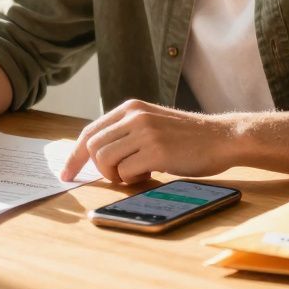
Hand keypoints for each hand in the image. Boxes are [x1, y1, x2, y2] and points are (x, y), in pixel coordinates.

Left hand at [60, 99, 236, 183]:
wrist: (221, 137)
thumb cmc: (187, 137)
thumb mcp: (152, 123)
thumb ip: (127, 132)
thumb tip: (96, 154)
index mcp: (130, 108)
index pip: (89, 132)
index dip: (74, 155)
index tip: (66, 174)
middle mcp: (134, 116)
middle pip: (93, 147)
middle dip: (100, 169)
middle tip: (121, 175)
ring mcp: (145, 132)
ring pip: (105, 160)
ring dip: (116, 175)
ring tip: (138, 174)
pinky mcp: (157, 151)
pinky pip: (125, 172)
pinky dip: (132, 180)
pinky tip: (150, 174)